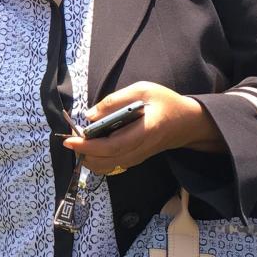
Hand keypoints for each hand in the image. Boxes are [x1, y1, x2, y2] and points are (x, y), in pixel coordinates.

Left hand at [64, 82, 223, 174]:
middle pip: (107, 160)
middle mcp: (141, 148)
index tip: (70, 140)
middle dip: (83, 153)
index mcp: (144, 130)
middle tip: (70, 140)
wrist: (187, 122)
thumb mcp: (143, 90)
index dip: (89, 146)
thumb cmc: (165, 102)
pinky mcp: (135, 159)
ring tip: (79, 143)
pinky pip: (113, 165)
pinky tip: (90, 148)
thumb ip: (115, 101)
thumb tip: (89, 115)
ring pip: (108, 167)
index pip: (113, 145)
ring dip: (89, 158)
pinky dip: (97, 160)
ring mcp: (138, 157)